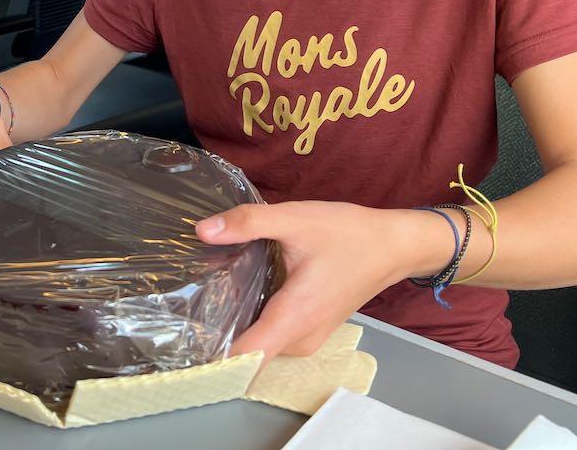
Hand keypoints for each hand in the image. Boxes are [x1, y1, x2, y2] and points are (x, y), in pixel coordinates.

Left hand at [196, 201, 422, 363]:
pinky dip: (253, 316)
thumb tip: (202, 230)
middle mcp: (299, 339)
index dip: (210, 350)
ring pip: (258, 342)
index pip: (243, 357)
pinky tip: (240, 288)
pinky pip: (271, 333)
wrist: (393, 245)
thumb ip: (248, 223)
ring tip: (209, 288)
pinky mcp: (310, 330)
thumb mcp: (296, 219)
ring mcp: (307, 338)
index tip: (183, 330)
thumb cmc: (349, 234)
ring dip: (235, 321)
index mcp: (294, 318)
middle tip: (188, 295)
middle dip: (215, 328)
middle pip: (245, 350)